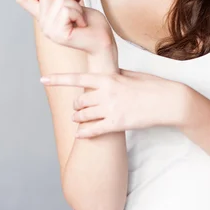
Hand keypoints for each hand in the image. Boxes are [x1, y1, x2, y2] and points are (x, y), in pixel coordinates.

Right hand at [16, 0, 114, 54]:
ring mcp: (49, 29)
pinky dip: (79, 14)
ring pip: (60, 1)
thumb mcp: (73, 4)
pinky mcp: (58, 33)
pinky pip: (67, 10)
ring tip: (81, 18)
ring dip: (77, 6)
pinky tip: (82, 24)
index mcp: (44, 14)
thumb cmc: (90, 22)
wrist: (101, 41)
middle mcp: (42, 22)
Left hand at [40, 69, 187, 137]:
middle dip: (76, 105)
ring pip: (83, 116)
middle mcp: (106, 92)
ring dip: (79, 118)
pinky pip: (93, 131)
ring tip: (80, 119)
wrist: (167, 101)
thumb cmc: (151, 85)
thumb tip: (102, 75)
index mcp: (108, 77)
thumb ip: (113, 75)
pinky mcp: (117, 124)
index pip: (77, 78)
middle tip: (78, 109)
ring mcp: (111, 109)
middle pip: (78, 100)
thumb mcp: (130, 74)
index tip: (42, 79)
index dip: (57, 79)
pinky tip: (81, 134)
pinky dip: (84, 133)